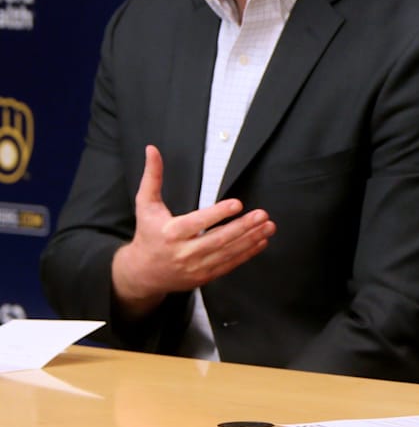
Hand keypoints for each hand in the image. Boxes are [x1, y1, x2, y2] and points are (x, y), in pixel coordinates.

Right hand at [110, 145, 274, 315]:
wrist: (142, 273)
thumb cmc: (148, 233)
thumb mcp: (145, 205)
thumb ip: (152, 177)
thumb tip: (152, 149)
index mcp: (170, 233)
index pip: (197, 222)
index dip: (218, 213)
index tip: (237, 203)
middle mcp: (183, 252)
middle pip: (217, 239)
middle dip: (243, 227)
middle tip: (262, 214)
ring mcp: (195, 267)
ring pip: (227, 253)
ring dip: (250, 239)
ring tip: (268, 226)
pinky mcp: (204, 276)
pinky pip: (229, 265)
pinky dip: (247, 253)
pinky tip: (261, 241)